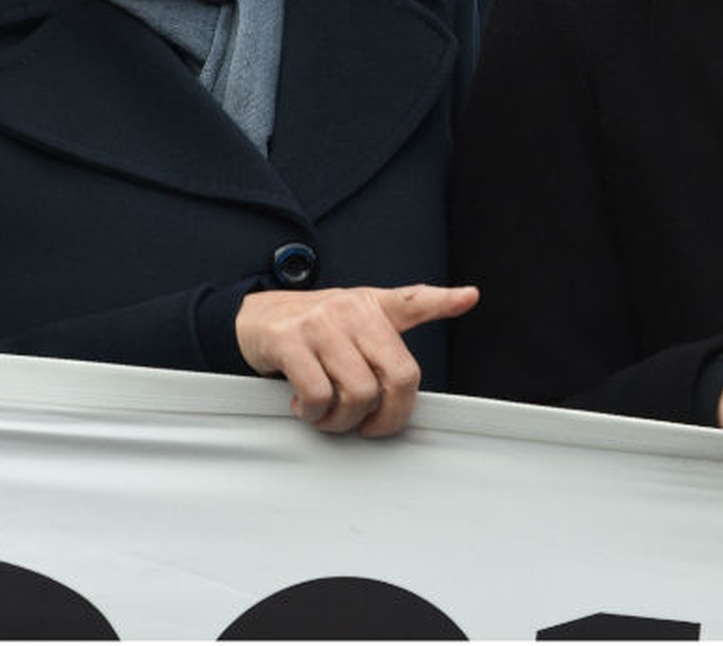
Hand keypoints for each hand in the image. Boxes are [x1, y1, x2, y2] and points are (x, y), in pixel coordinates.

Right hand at [236, 284, 479, 437]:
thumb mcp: (356, 318)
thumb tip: (439, 333)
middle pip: (397, 375)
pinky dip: (315, 414)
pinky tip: (306, 406)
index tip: (468, 297)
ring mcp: (321, 325)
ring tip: (330, 414)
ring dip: (344, 420)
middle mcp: (352, 311)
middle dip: (388, 415)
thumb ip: (393, 330)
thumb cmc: (313, 326)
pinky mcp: (289, 342)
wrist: (255, 317)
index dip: (445, 300)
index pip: (414, 300)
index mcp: (374, 306)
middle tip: (369, 424)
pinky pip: (317, 395)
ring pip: (358, 393)